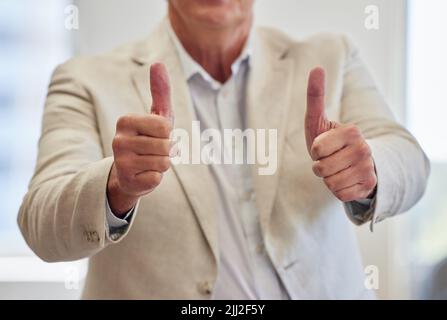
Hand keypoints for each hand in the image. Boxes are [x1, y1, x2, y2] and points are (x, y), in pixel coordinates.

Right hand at [107, 63, 173, 215]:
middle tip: (155, 152)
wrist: (131, 173)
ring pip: (163, 162)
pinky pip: (157, 178)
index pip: (165, 127)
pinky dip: (157, 178)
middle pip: (166, 145)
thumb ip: (160, 91)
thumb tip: (158, 63)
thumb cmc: (149, 139)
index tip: (159, 137)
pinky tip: (145, 175)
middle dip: (168, 151)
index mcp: (125, 121)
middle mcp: (118, 140)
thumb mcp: (157, 116)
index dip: (169, 134)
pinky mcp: (127, 180)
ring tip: (151, 162)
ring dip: (164, 164)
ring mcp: (121, 162)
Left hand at [304, 67, 376, 202]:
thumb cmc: (328, 141)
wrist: (350, 163)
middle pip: (321, 169)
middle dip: (319, 166)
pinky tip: (345, 180)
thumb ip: (316, 95)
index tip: (323, 146)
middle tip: (330, 160)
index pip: (317, 149)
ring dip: (327, 179)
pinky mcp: (368, 186)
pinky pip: (339, 194)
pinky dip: (337, 190)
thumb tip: (316, 68)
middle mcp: (365, 149)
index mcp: (352, 131)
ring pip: (330, 183)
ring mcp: (368, 169)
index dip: (315, 151)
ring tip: (336, 169)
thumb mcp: (318, 120)